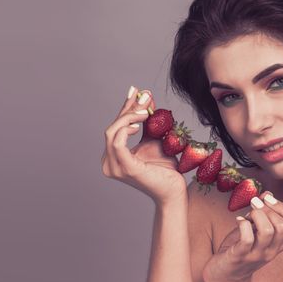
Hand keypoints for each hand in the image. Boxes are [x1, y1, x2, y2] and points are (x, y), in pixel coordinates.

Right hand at [101, 86, 186, 204]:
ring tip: (145, 110)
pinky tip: (138, 124)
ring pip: (113, 132)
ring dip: (128, 117)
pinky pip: (117, 142)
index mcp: (113, 156)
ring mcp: (114, 167)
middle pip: (113, 127)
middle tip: (143, 96)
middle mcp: (108, 163)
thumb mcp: (155, 139)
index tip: (135, 91)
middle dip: (128, 109)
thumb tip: (145, 95)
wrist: (174, 190)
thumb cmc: (165, 168)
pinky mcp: (124, 168)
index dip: (125, 108)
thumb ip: (148, 120)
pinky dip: (126, 128)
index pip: (116, 127)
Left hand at [202, 191, 282, 281]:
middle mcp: (272, 250)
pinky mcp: (241, 256)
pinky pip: (247, 238)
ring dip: (257, 215)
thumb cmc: (240, 248)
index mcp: (279, 243)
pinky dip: (243, 224)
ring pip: (267, 231)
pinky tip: (238, 221)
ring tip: (248, 213)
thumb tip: (267, 194)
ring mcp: (257, 255)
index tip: (267, 199)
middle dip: (269, 208)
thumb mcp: (254, 230)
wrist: (225, 274)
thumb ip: (263, 214)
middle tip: (255, 203)